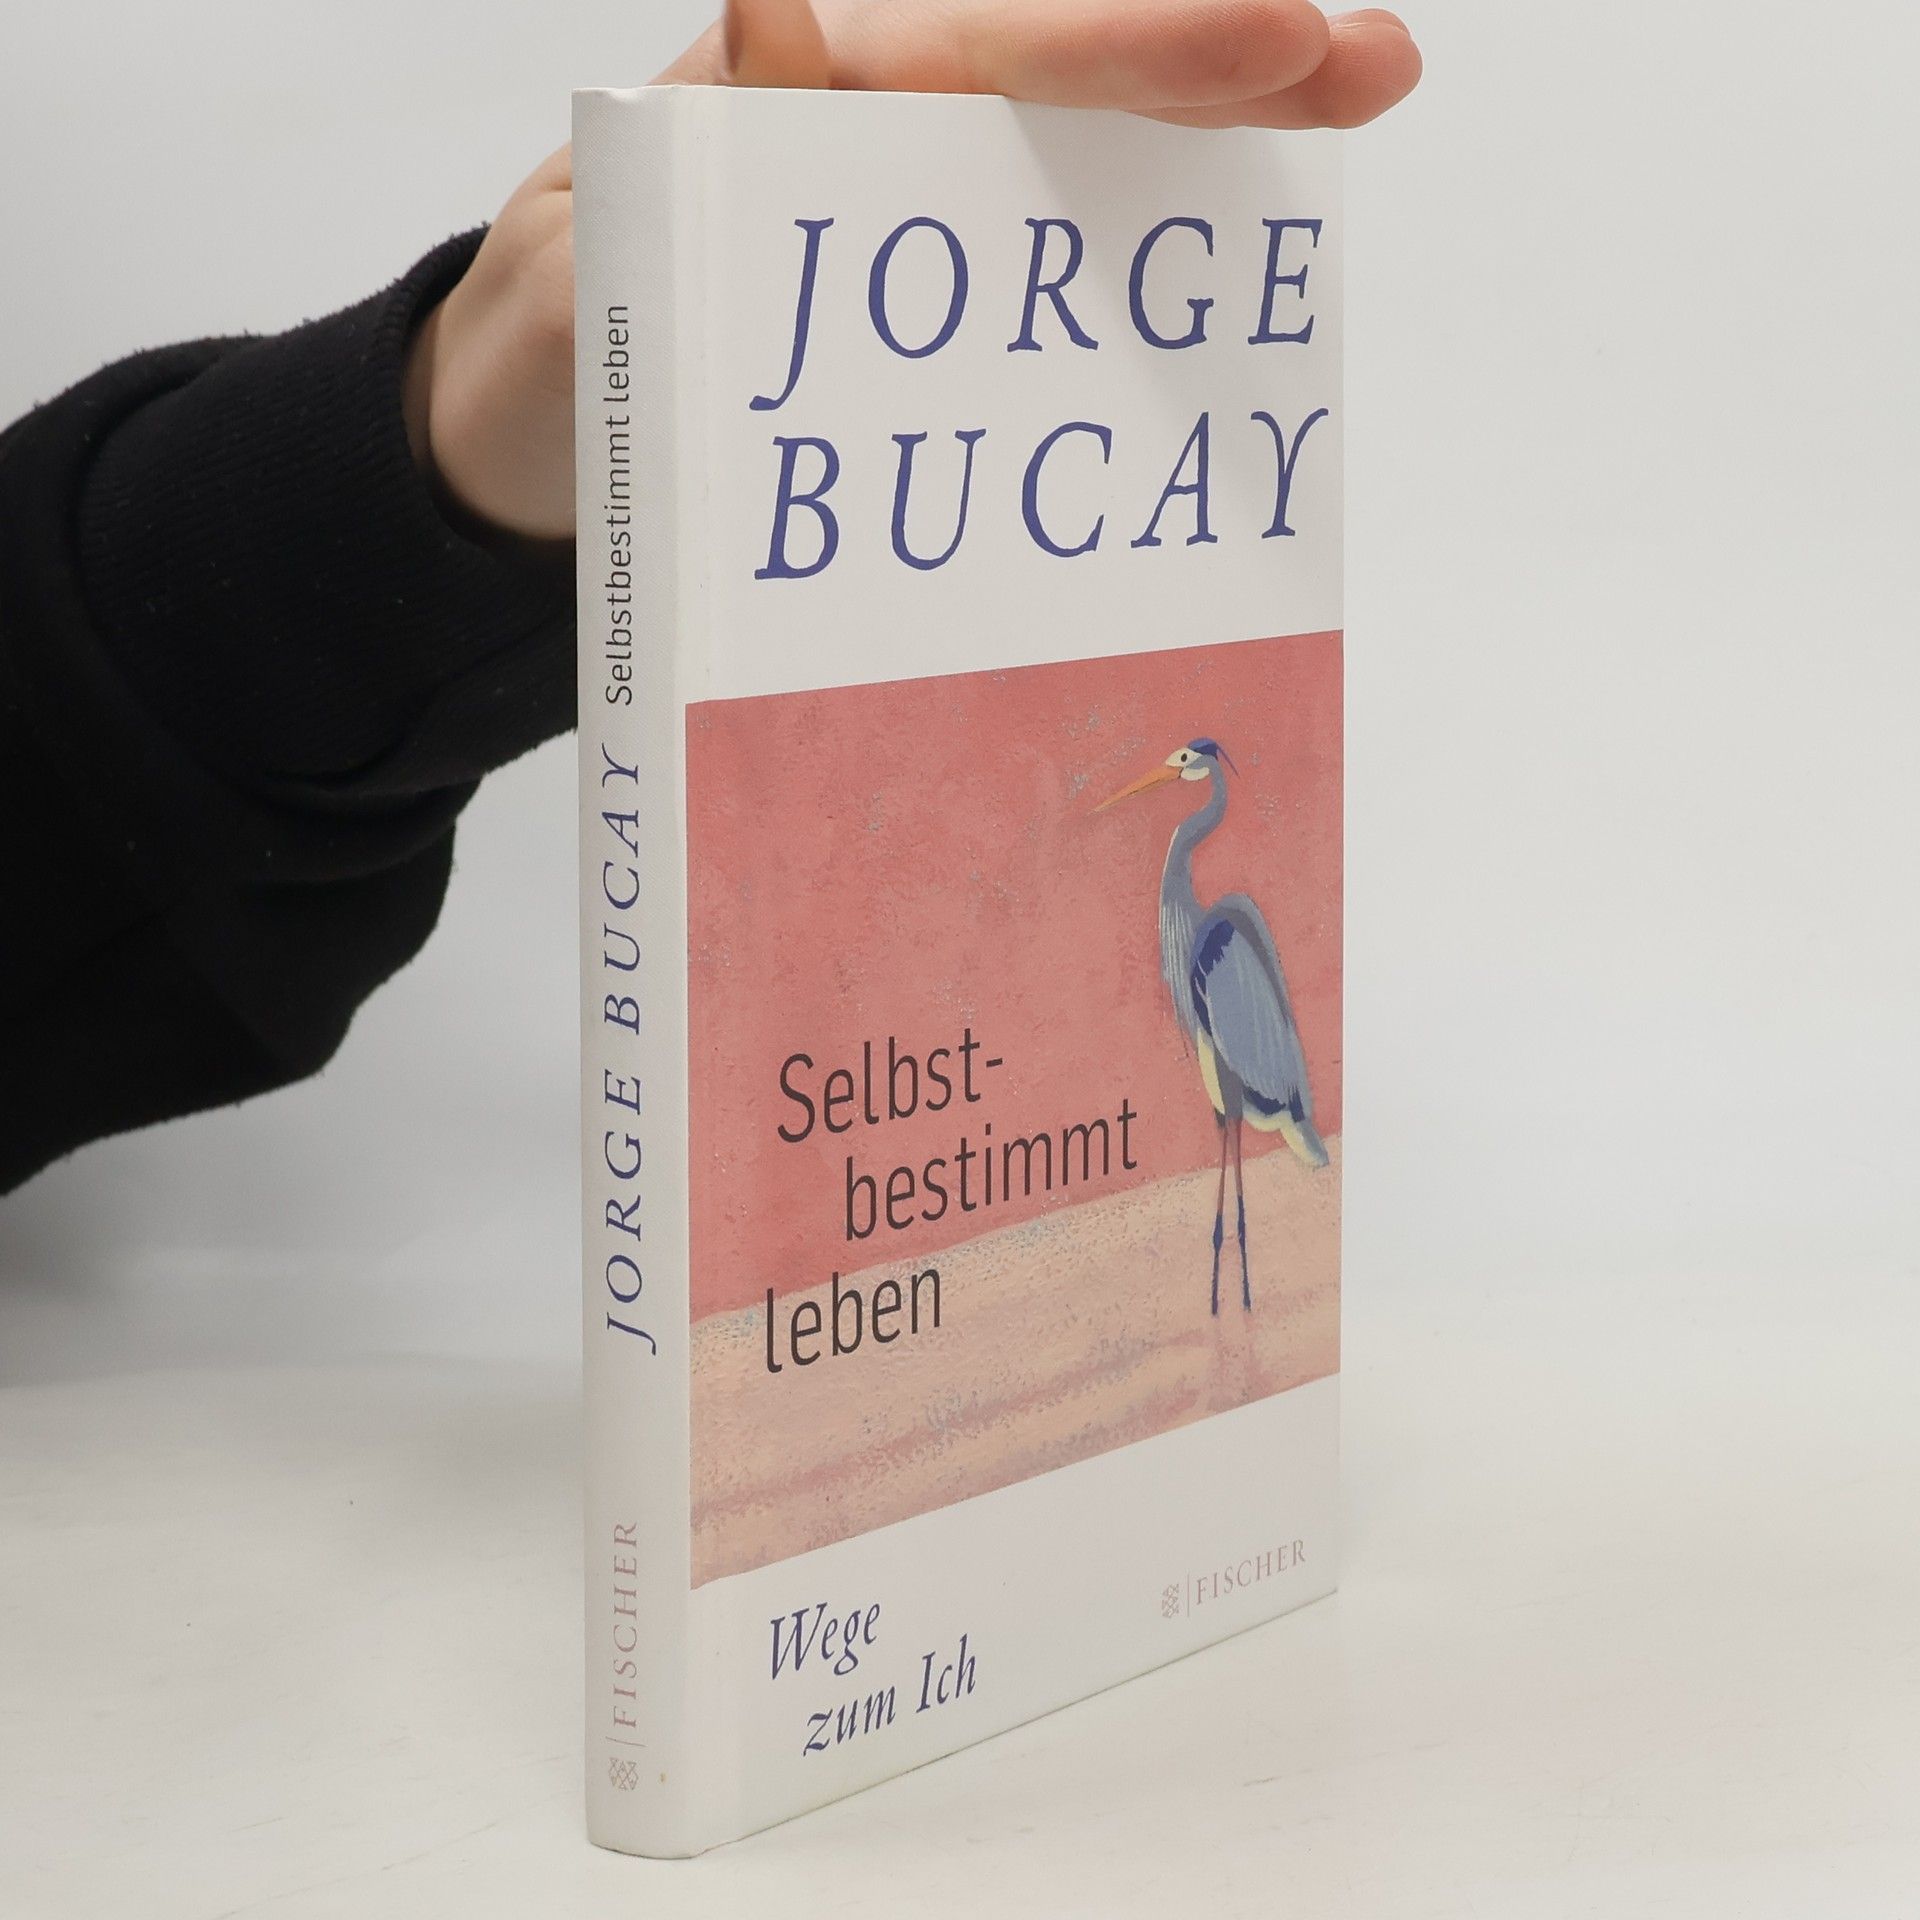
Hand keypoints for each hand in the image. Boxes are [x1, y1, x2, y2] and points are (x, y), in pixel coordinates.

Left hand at [404, 0, 1421, 545]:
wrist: (529, 443)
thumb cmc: (551, 351)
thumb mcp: (596, 251)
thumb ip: (701, 150)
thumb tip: (790, 6)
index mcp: (806, 103)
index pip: (999, 50)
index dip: (1145, 46)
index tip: (1285, 35)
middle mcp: (875, 137)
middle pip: (1071, 78)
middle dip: (1226, 65)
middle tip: (1377, 65)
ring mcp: (908, 224)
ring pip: (1077, 159)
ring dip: (1212, 145)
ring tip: (1343, 116)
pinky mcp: (917, 310)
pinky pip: (1042, 269)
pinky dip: (1139, 263)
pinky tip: (1228, 266)